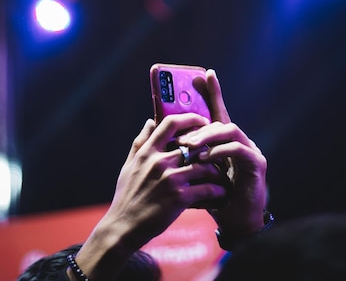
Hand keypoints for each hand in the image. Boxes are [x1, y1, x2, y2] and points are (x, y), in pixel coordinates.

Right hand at [72, 113, 228, 280]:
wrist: (123, 227)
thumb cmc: (126, 196)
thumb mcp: (129, 165)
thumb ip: (141, 141)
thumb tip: (150, 121)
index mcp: (147, 151)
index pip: (171, 123)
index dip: (191, 118)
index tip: (203, 120)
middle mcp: (160, 162)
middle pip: (195, 145)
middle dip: (210, 148)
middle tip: (221, 152)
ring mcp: (170, 179)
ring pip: (205, 166)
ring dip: (217, 172)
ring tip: (222, 177)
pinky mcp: (179, 198)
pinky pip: (206, 189)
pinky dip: (217, 191)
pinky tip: (220, 194)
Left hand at [178, 69, 267, 241]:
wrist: (235, 223)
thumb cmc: (213, 196)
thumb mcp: (195, 170)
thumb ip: (183, 149)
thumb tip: (157, 126)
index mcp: (223, 140)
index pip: (218, 111)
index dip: (213, 92)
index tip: (205, 74)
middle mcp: (239, 140)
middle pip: (220, 120)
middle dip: (200, 123)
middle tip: (181, 134)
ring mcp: (250, 150)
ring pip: (229, 130)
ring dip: (207, 136)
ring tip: (189, 146)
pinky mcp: (257, 164)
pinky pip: (238, 149)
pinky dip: (219, 151)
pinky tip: (204, 159)